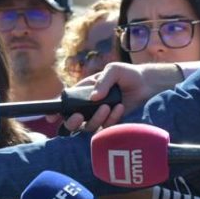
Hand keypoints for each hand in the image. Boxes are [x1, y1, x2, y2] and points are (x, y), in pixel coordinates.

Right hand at [60, 62, 182, 132]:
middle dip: (71, 121)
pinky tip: (119, 108)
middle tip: (78, 116)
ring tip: (108, 107)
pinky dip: (111, 119)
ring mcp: (100, 116)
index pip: (65, 102)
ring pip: (88, 126)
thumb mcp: (113, 70)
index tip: (51, 118)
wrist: (148, 85)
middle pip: (71, 121)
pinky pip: (105, 128)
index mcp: (83, 92)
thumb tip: (92, 98)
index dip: (55, 111)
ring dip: (95, 118)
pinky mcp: (112, 124)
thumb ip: (102, 81)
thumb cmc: (127, 74)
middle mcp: (88, 107)